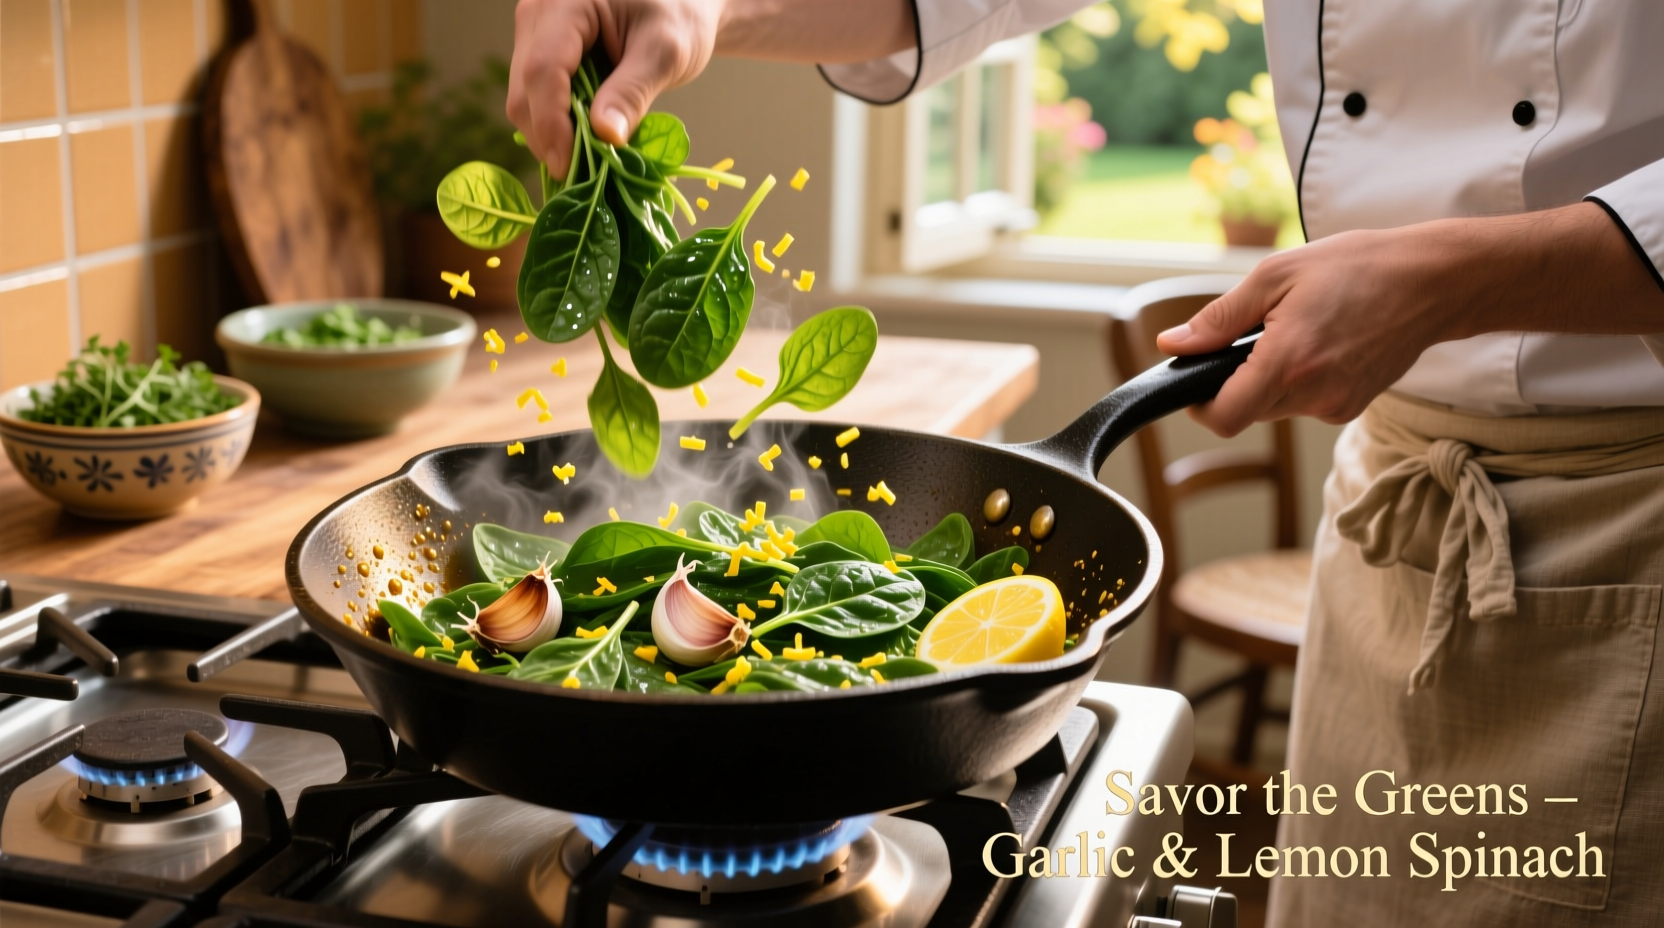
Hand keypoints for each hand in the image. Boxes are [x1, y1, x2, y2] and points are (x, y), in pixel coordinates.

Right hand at [508, 0, 721, 177]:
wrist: (681, 1)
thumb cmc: (679, 13)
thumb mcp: (666, 52)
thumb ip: (633, 91)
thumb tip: (605, 136)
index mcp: (566, 2)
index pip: (542, 69)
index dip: (550, 124)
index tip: (568, 167)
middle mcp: (538, 13)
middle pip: (525, 89)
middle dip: (548, 137)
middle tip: (582, 176)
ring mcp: (534, 32)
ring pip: (524, 98)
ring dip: (551, 135)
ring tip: (588, 161)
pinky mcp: (540, 50)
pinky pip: (535, 96)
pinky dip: (556, 124)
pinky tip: (584, 141)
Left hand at [1155, 203, 1663, 435]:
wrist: (1433, 281)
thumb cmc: (1357, 268)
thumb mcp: (1275, 276)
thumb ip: (1218, 318)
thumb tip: (1172, 344)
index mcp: (1287, 362)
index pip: (1223, 418)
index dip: (1200, 403)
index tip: (1197, 379)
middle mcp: (1313, 395)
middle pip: (1246, 411)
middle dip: (1238, 380)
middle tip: (1259, 334)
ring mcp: (1336, 406)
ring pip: (1274, 408)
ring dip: (1270, 378)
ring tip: (1298, 331)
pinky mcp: (1351, 407)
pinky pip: (1304, 403)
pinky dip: (1299, 380)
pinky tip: (1322, 343)